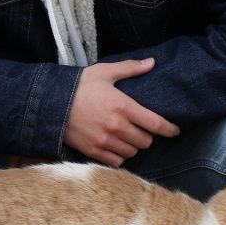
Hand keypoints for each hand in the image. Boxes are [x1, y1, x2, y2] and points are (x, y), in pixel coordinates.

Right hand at [63, 58, 180, 166]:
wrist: (50, 103)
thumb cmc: (79, 85)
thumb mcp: (104, 72)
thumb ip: (130, 68)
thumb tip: (152, 62)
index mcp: (122, 106)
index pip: (155, 123)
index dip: (169, 129)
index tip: (175, 130)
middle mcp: (116, 126)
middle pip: (146, 141)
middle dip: (148, 136)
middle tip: (142, 128)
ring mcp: (104, 141)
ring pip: (132, 152)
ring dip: (134, 146)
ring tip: (129, 136)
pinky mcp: (93, 151)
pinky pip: (117, 161)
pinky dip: (120, 156)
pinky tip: (117, 146)